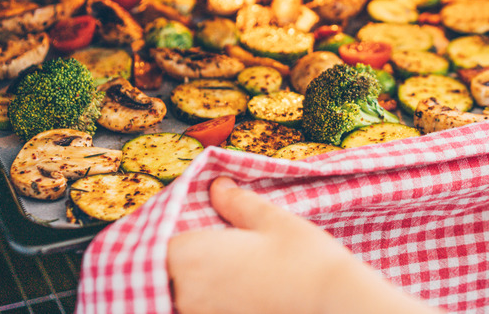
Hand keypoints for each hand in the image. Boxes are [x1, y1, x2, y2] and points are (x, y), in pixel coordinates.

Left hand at [168, 177, 440, 313]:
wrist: (333, 305)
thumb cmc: (305, 260)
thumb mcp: (272, 220)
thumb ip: (236, 203)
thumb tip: (218, 187)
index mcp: (190, 257)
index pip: (156, 243)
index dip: (168, 230)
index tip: (185, 224)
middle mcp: (186, 293)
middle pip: (166, 272)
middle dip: (179, 258)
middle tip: (210, 243)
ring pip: (182, 294)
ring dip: (194, 280)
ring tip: (226, 266)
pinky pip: (202, 308)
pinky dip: (210, 298)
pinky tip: (236, 287)